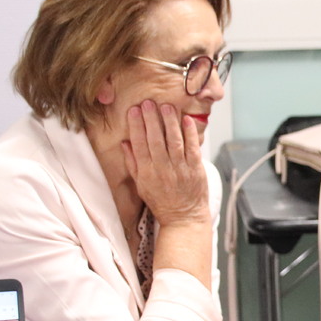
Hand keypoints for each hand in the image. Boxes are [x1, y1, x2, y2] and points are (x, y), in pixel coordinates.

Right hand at [121, 100, 209, 226]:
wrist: (183, 218)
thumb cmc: (161, 202)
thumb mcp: (141, 186)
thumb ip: (133, 164)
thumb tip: (125, 143)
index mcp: (147, 173)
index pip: (139, 144)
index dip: (136, 126)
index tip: (133, 111)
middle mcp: (163, 169)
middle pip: (155, 139)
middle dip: (151, 119)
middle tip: (148, 102)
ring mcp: (180, 169)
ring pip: (174, 141)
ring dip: (169, 122)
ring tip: (165, 106)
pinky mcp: (196, 169)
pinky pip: (192, 148)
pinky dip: (190, 133)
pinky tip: (186, 119)